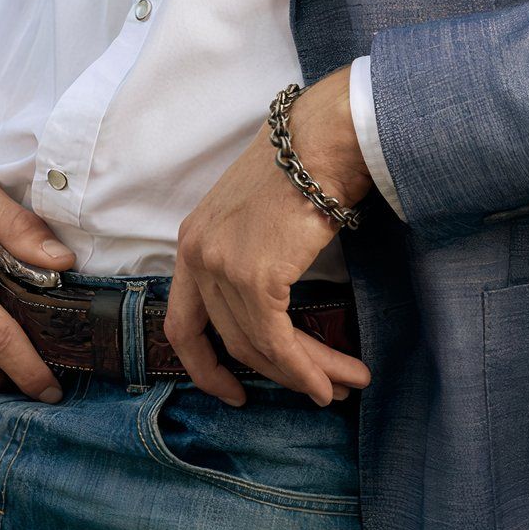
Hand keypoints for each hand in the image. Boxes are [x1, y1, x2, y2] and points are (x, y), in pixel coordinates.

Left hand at [163, 67, 374, 407]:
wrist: (323, 139)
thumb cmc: (304, 167)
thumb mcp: (256, 217)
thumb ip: (249, 259)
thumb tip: (274, 314)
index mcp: (192, 240)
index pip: (182, 322)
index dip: (204, 366)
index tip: (232, 390)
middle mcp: (197, 255)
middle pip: (231, 339)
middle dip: (279, 373)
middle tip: (320, 390)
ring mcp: (222, 266)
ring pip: (259, 346)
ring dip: (307, 373)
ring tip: (346, 384)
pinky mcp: (255, 277)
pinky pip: (278, 341)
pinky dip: (306, 368)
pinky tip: (333, 380)